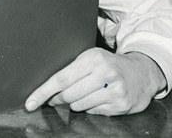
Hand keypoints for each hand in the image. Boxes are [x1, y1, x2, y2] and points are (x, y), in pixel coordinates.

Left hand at [25, 48, 165, 115]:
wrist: (142, 72)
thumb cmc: (109, 63)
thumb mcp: (91, 57)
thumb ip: (72, 69)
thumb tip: (48, 88)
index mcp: (92, 58)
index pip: (61, 78)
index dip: (43, 92)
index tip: (30, 103)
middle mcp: (104, 73)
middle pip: (69, 95)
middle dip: (58, 99)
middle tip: (56, 98)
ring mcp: (114, 90)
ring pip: (79, 106)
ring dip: (75, 104)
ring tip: (82, 94)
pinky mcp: (120, 105)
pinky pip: (93, 112)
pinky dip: (90, 108)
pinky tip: (97, 98)